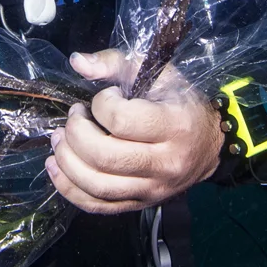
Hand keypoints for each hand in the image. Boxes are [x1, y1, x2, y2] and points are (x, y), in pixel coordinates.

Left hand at [46, 49, 223, 214]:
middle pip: (104, 157)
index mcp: (175, 126)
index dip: (101, 104)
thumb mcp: (157, 73)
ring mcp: (152, 189)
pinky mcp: (140, 204)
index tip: (105, 97)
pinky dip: (69, 189)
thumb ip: (115, 63)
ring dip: (66, 162)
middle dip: (75, 134)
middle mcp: (165, 163)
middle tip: (74, 117)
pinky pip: (97, 205)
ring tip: (59, 140)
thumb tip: (77, 62)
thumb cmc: (181, 102)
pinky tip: (56, 168)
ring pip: (96, 186)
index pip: (121, 121)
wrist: (209, 145)